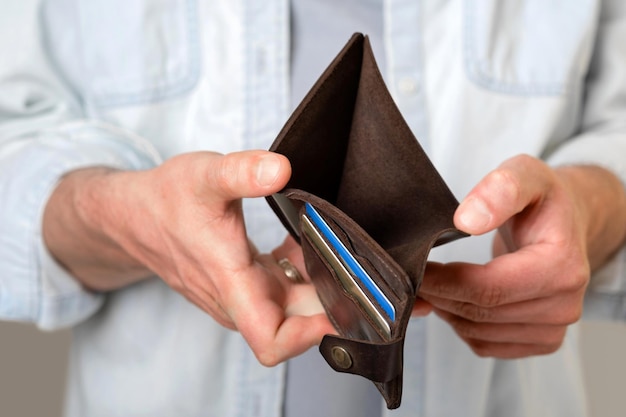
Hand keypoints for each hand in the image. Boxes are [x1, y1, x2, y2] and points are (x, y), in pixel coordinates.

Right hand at [44, 150, 332, 364]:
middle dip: (327, 301)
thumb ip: (244, 172)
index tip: (339, 306)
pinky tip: (302, 242)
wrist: (132, 215)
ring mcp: (240, 293)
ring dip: (315, 285)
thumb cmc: (164, 199)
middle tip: (350, 264)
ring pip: (290, 306)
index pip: (271, 341)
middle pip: (294, 322)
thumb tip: (281, 168)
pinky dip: (299, 272)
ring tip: (330, 248)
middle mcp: (237, 299)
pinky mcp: (241, 282)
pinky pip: (280, 289)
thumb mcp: (207, 176)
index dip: (309, 335)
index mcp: (231, 285)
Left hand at [418, 154, 625, 357]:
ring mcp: (553, 328)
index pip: (488, 288)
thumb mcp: (523, 174)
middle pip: (480, 313)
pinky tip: (453, 300)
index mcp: (561, 266)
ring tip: (431, 282)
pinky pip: (486, 345)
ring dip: (446, 310)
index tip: (414, 266)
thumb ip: (499, 190)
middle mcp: (563, 305)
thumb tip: (467, 221)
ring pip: (478, 333)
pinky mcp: (540, 340)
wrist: (564, 223)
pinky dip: (461, 326)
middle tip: (410, 274)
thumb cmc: (542, 199)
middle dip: (438, 294)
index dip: (443, 281)